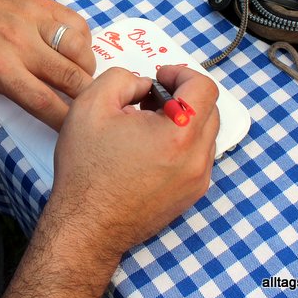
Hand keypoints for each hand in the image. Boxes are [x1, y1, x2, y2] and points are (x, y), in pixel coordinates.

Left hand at [0, 0, 95, 173]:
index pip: (44, 103)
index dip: (65, 124)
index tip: (76, 137)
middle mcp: (20, 43)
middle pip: (72, 79)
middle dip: (87, 100)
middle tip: (92, 114)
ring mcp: (34, 19)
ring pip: (80, 50)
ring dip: (87, 71)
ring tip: (81, 85)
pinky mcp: (42, 2)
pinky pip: (77, 24)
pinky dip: (82, 43)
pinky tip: (74, 56)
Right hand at [2, 65, 219, 297]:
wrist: (87, 225)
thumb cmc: (86, 168)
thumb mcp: (91, 104)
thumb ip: (122, 78)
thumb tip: (144, 85)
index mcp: (178, 134)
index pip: (204, 87)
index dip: (180, 73)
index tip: (158, 78)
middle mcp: (197, 159)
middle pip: (210, 109)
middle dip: (182, 95)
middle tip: (149, 98)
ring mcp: (197, 181)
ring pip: (205, 134)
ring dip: (183, 120)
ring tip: (146, 124)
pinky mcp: (190, 196)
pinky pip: (198, 157)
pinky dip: (181, 143)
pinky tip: (148, 148)